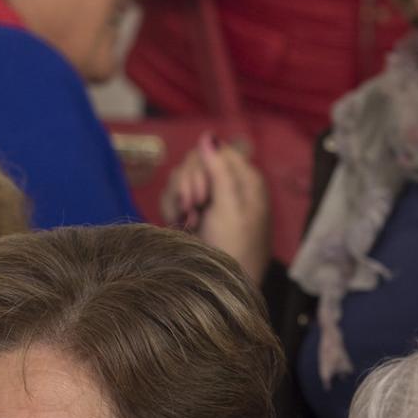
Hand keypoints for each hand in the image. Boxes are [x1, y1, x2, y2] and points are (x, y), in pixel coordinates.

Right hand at [161, 133, 271, 285]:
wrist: (221, 282)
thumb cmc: (235, 247)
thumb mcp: (230, 207)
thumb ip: (219, 170)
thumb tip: (208, 136)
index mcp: (245, 178)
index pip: (214, 150)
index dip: (202, 167)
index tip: (203, 194)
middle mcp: (227, 184)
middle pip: (194, 161)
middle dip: (188, 185)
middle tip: (195, 210)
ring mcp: (208, 197)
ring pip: (180, 177)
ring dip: (179, 199)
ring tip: (191, 221)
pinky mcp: (192, 210)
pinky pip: (172, 195)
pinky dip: (172, 208)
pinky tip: (182, 224)